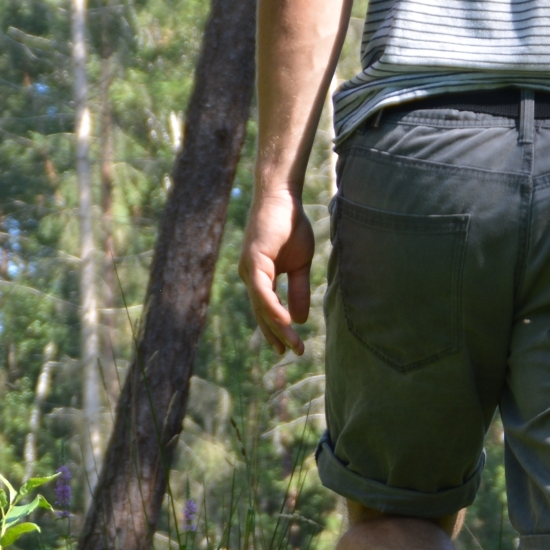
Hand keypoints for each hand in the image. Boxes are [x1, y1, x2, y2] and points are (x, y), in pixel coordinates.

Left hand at [239, 189, 314, 355]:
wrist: (283, 197)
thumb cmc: (291, 224)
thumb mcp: (300, 264)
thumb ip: (298, 290)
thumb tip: (298, 319)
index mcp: (259, 276)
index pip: (265, 309)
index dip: (276, 328)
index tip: (288, 347)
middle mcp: (250, 275)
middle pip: (261, 312)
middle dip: (275, 334)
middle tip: (289, 353)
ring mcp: (249, 268)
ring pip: (261, 306)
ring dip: (276, 327)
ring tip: (291, 344)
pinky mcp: (253, 260)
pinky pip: (262, 291)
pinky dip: (273, 307)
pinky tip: (285, 321)